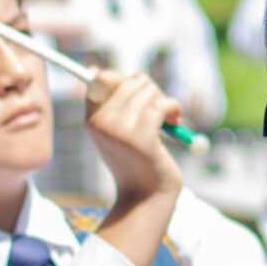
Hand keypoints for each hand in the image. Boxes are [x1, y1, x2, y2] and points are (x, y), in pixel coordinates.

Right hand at [87, 70, 184, 265]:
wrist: (146, 196)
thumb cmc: (136, 161)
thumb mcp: (117, 130)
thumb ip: (111, 102)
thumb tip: (93, 69)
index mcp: (91, 120)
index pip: (102, 78)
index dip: (125, 82)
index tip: (140, 98)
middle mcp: (102, 123)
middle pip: (131, 80)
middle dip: (152, 91)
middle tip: (159, 112)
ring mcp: (120, 130)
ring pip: (149, 90)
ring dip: (164, 101)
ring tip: (167, 120)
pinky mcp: (142, 138)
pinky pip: (163, 104)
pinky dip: (174, 109)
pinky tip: (175, 122)